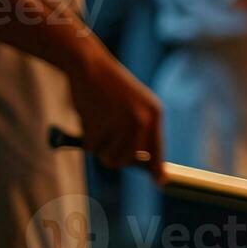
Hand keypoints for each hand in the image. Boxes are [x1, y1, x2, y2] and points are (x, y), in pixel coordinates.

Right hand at [68, 46, 163, 179]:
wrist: (89, 65)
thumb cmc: (108, 88)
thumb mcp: (133, 105)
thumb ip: (139, 130)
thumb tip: (142, 163)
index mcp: (154, 114)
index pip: (157, 148)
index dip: (158, 167)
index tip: (160, 182)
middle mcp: (143, 120)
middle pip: (130, 159)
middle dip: (115, 157)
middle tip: (105, 143)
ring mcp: (122, 123)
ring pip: (110, 157)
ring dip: (100, 148)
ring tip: (96, 124)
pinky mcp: (101, 125)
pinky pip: (91, 147)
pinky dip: (86, 137)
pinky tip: (88, 115)